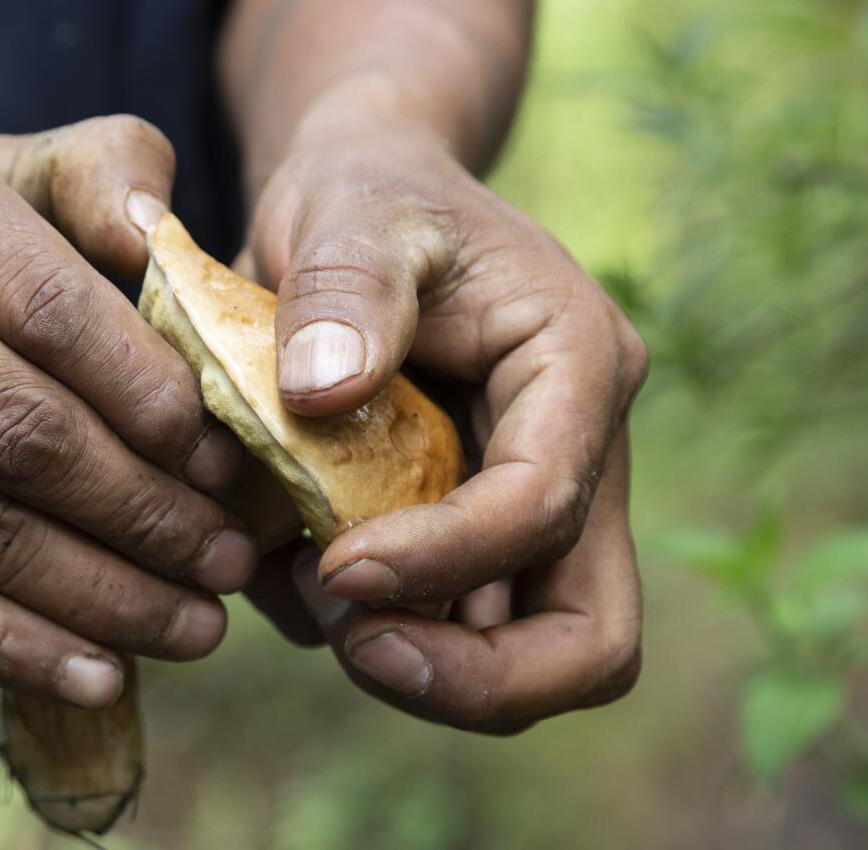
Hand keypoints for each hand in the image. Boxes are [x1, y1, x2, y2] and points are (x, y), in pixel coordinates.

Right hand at [0, 117, 253, 707]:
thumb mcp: (3, 181)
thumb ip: (100, 177)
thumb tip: (161, 239)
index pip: (55, 311)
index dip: (155, 400)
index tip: (230, 464)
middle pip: (20, 429)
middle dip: (148, 512)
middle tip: (230, 559)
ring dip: (101, 594)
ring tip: (194, 624)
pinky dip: (10, 646)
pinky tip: (97, 675)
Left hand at [240, 124, 646, 732]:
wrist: (363, 201)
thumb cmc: (368, 191)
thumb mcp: (352, 205)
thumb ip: (344, 285)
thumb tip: (325, 395)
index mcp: (576, 369)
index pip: (545, 508)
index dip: (444, 562)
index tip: (332, 566)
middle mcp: (575, 453)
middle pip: (587, 638)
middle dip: (474, 677)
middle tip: (354, 642)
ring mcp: (526, 503)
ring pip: (516, 651)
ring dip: (407, 656)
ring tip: (296, 583)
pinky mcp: (467, 530)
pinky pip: (435, 625)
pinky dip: (356, 623)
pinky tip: (279, 562)